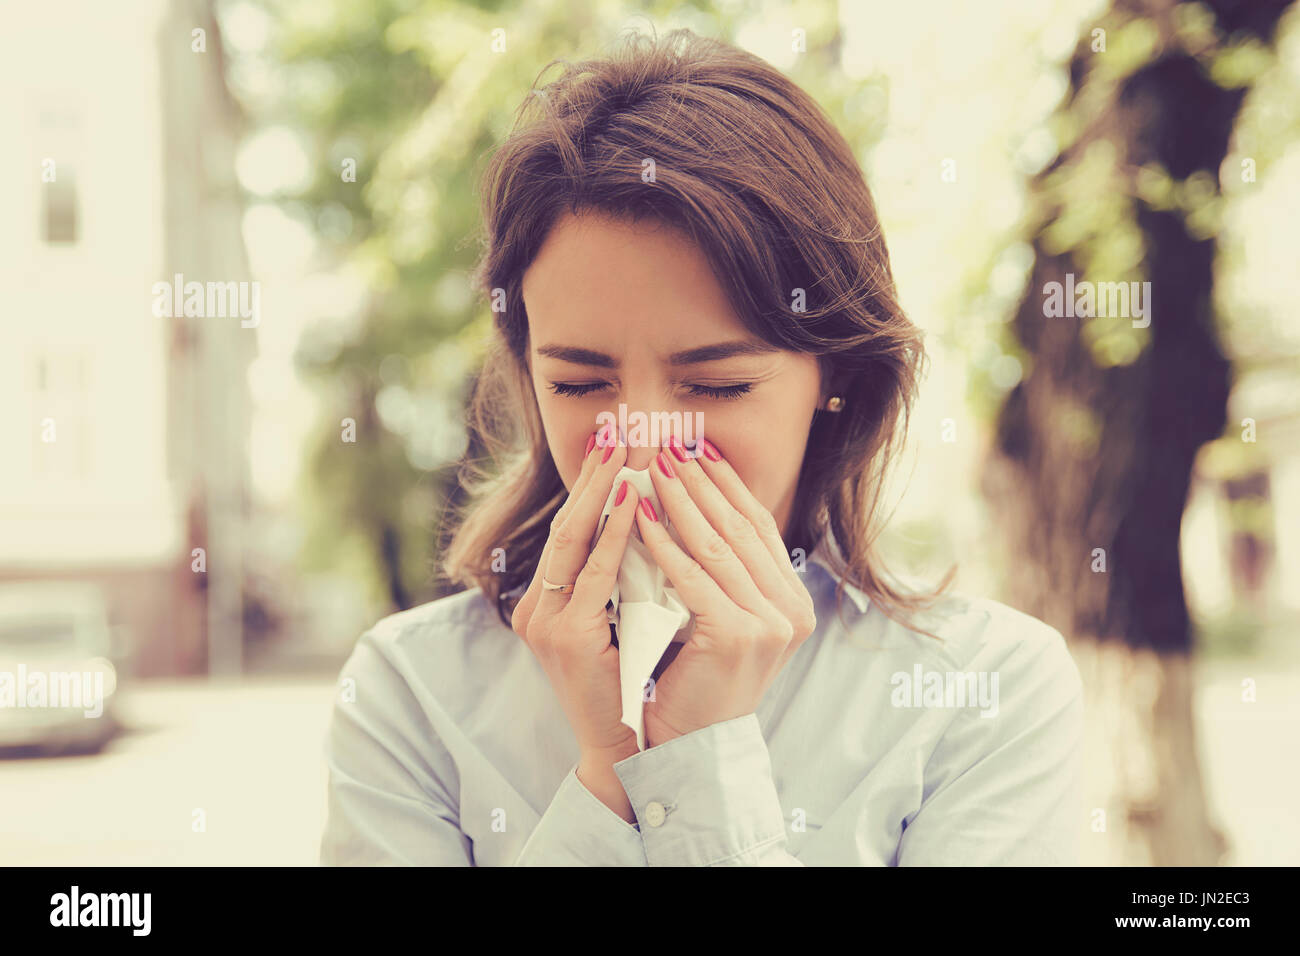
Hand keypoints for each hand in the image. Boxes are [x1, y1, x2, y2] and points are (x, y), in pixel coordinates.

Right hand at [511, 427, 641, 764]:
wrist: (624, 750)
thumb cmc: (633, 687)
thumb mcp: (622, 621)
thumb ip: (625, 579)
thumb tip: (654, 523)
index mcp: (549, 602)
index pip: (572, 528)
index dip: (592, 483)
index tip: (617, 441)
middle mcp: (537, 606)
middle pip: (566, 522)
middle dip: (594, 473)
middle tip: (621, 427)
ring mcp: (544, 620)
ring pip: (572, 539)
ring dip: (602, 490)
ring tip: (626, 449)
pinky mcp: (563, 636)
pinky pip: (593, 574)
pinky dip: (613, 534)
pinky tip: (633, 503)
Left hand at [634, 436, 817, 747]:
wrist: (688, 746)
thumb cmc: (693, 681)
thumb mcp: (718, 617)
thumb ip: (721, 571)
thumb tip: (697, 502)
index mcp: (792, 602)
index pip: (758, 527)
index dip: (727, 485)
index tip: (697, 449)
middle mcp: (791, 610)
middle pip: (740, 528)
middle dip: (702, 482)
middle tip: (670, 445)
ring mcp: (770, 624)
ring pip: (718, 546)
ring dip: (681, 501)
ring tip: (652, 468)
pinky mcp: (737, 635)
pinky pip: (693, 577)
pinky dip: (664, 544)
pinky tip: (638, 518)